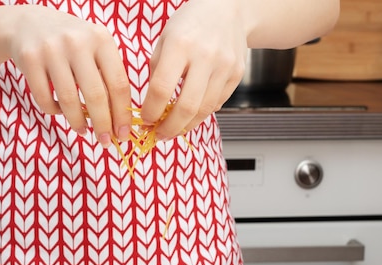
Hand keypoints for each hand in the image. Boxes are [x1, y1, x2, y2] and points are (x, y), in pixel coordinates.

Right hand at [7, 5, 132, 145]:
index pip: (118, 84)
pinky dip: (53, 111)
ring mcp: (52, 50)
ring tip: (82, 130)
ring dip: (77, 122)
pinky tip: (59, 112)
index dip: (122, 114)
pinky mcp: (30, 59)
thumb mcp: (94, 49)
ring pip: (69, 100)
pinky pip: (44, 99)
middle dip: (102, 125)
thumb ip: (108, 76)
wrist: (29, 25)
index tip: (123, 134)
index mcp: (101, 39)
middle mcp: (78, 42)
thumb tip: (120, 121)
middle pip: (96, 96)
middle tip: (105, 141)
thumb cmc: (71, 45)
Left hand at [140, 0, 246, 139]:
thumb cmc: (190, 25)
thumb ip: (157, 71)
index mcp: (180, 45)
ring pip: (204, 110)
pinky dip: (201, 114)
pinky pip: (217, 104)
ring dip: (186, 125)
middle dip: (170, 128)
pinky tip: (191, 114)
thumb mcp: (164, 40)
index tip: (145, 120)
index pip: (162, 89)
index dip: (151, 111)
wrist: (228, 9)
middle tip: (160, 135)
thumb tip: (151, 107)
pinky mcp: (236, 74)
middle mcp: (205, 56)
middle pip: (186, 106)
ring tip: (174, 129)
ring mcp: (224, 66)